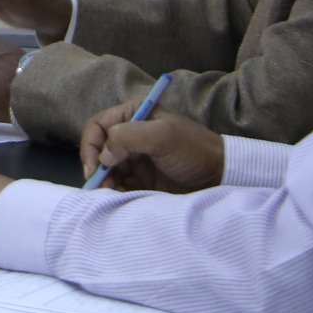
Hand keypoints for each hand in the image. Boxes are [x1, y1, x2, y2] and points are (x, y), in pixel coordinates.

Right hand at [79, 109, 224, 192]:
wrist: (222, 177)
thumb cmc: (193, 150)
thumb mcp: (162, 136)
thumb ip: (127, 138)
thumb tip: (103, 157)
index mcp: (133, 115)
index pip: (97, 126)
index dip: (90, 145)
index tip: (95, 168)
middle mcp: (130, 135)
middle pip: (98, 149)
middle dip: (96, 167)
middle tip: (100, 186)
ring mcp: (135, 158)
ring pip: (106, 169)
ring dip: (104, 181)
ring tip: (109, 194)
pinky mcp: (141, 179)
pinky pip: (119, 184)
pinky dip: (114, 191)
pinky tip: (118, 198)